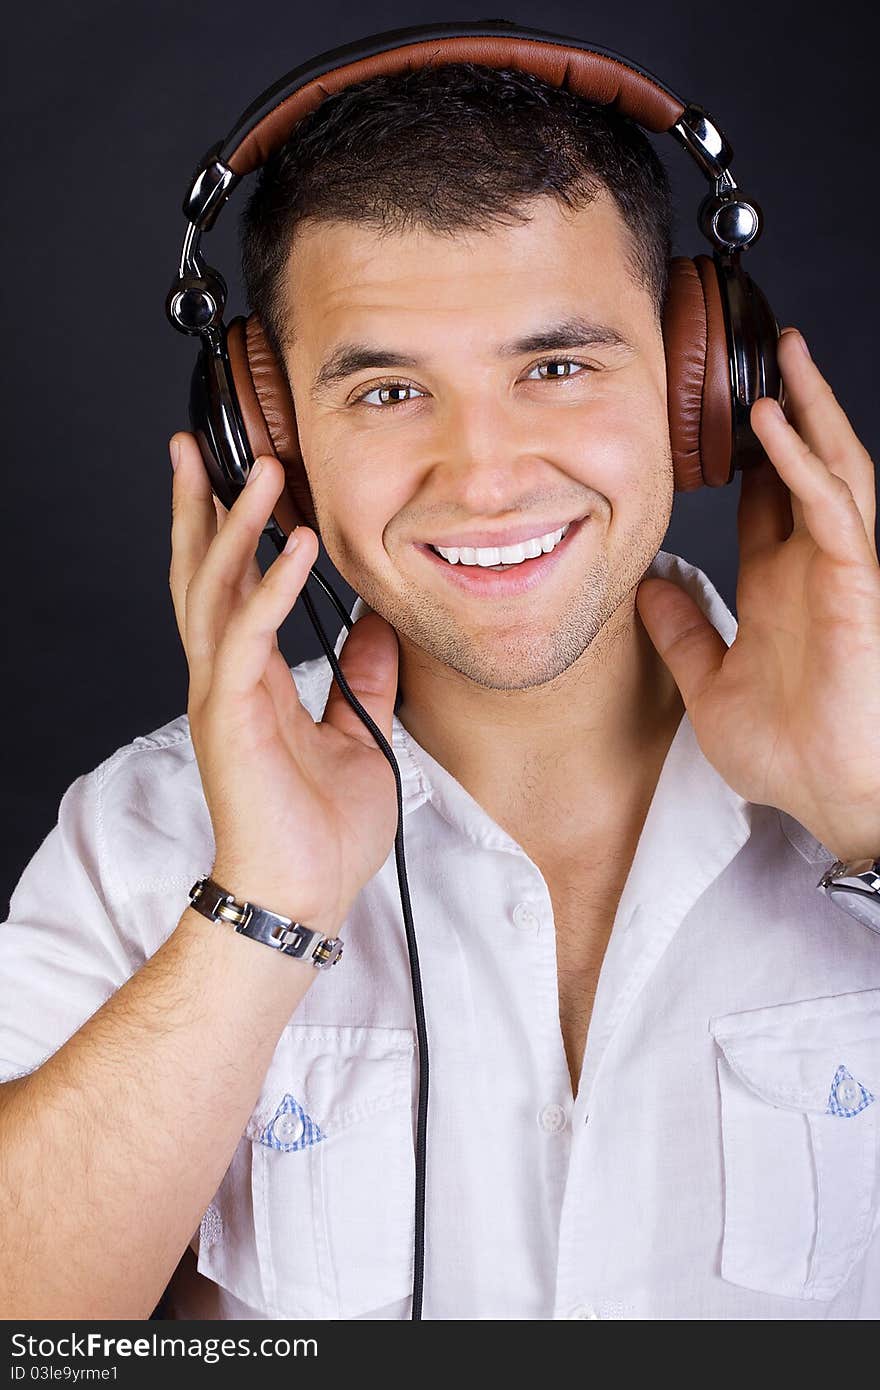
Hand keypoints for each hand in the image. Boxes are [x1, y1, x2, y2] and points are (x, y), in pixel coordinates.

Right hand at [168, 433, 400, 935]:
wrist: (304, 896)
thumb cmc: (322, 831)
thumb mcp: (359, 736)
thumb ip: (363, 679)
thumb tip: (377, 627)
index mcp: (249, 681)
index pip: (230, 588)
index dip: (230, 532)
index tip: (240, 478)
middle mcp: (225, 678)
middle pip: (200, 574)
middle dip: (199, 507)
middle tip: (195, 446)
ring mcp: (222, 695)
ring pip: (214, 591)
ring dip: (235, 526)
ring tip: (262, 470)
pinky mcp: (231, 717)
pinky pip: (249, 637)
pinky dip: (271, 587)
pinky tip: (297, 545)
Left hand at [636, 327, 879, 863]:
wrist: (827, 796)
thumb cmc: (786, 749)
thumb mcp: (709, 682)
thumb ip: (682, 632)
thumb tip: (647, 586)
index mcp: (782, 584)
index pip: (769, 498)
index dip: (749, 454)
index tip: (714, 412)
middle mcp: (813, 567)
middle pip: (809, 467)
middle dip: (793, 409)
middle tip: (768, 355)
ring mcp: (840, 572)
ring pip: (835, 470)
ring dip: (810, 412)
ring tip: (785, 359)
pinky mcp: (855, 587)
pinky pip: (832, 511)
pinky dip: (804, 465)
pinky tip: (773, 428)